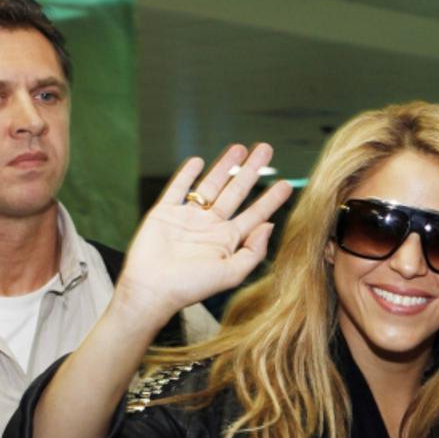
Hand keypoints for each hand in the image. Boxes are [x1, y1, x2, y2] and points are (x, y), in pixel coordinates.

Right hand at [114, 143, 292, 326]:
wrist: (151, 289)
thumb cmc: (191, 287)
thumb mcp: (231, 273)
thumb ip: (253, 250)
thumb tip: (269, 225)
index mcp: (228, 241)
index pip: (255, 214)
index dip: (271, 199)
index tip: (286, 184)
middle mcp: (210, 226)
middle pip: (236, 191)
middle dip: (251, 171)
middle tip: (266, 149)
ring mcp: (188, 218)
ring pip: (210, 186)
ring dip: (225, 166)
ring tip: (239, 148)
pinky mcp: (164, 213)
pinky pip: (178, 188)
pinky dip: (187, 174)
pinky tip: (198, 161)